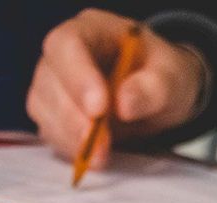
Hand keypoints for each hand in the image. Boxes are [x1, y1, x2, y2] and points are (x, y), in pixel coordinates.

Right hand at [26, 9, 205, 168]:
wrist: (159, 96)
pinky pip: (50, 131)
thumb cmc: (162, 77)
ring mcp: (54, 84)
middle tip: (101, 146)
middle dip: (73, 118)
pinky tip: (91, 157)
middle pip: (49, 80)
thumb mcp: (172, 77)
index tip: (99, 110)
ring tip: (101, 157)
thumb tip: (125, 105)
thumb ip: (154, 88)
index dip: (78, 77)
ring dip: (69, 137)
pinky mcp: (54, 113)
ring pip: (44, 109)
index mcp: (91, 30)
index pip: (67, 44)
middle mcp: (64, 54)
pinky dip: (68, 148)